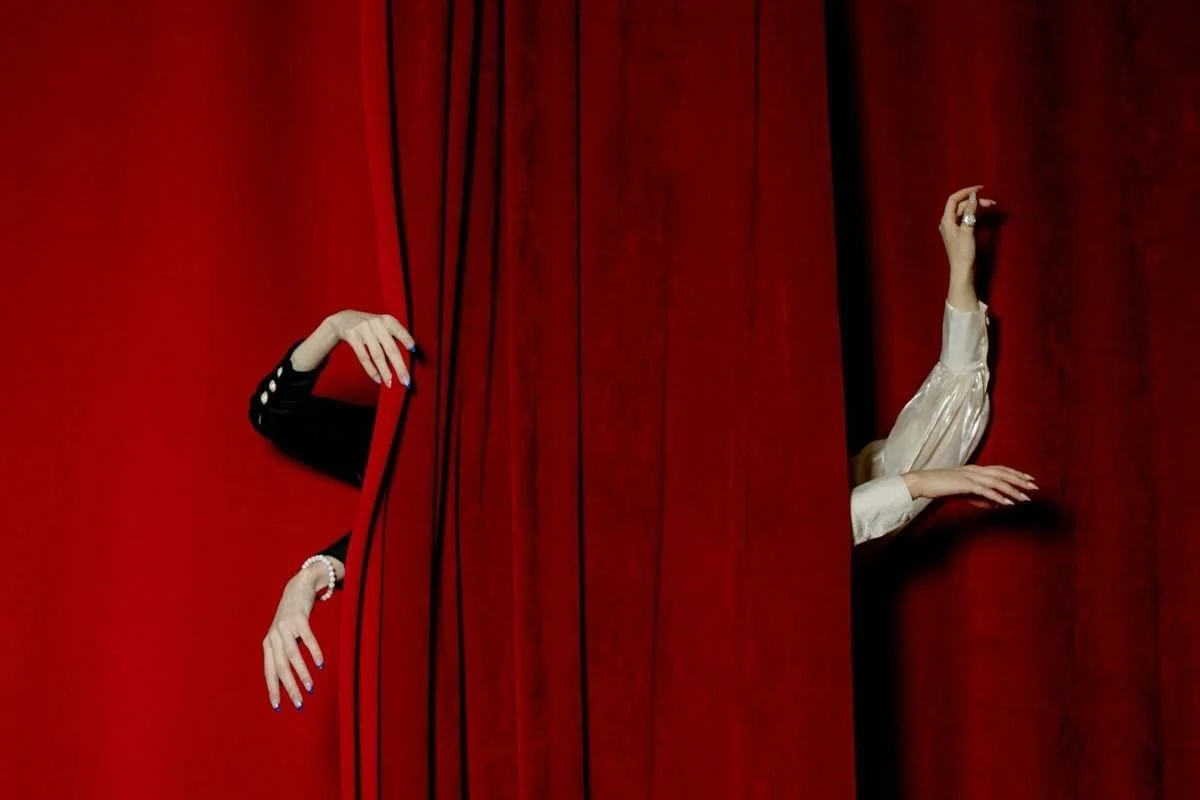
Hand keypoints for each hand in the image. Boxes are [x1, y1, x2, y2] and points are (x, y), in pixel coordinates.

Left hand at [262, 566, 330, 711]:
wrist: (298, 586)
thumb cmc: (292, 617)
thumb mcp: (283, 635)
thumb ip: (283, 653)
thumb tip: (287, 680)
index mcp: (268, 644)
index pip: (269, 671)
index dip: (273, 689)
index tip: (279, 707)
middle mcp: (274, 637)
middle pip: (280, 666)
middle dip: (289, 687)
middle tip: (299, 703)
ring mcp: (285, 627)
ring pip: (292, 655)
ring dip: (301, 673)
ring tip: (310, 687)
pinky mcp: (299, 618)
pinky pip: (307, 637)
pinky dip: (313, 651)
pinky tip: (320, 664)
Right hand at [326, 310, 415, 387]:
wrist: (343, 320)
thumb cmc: (370, 326)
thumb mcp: (382, 325)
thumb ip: (393, 337)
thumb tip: (406, 360)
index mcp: (387, 320)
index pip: (399, 330)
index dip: (406, 339)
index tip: (413, 349)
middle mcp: (376, 323)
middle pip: (390, 348)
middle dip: (399, 366)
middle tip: (406, 381)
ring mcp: (363, 329)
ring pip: (377, 355)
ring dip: (385, 372)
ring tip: (390, 384)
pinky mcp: (352, 336)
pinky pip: (363, 357)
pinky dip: (371, 370)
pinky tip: (377, 378)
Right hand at [903, 465, 1037, 507]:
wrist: (921, 483)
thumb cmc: (940, 487)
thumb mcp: (962, 493)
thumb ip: (979, 497)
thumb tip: (995, 503)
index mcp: (974, 469)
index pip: (1000, 469)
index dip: (1015, 473)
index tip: (1028, 479)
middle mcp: (975, 470)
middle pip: (1003, 473)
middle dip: (1020, 480)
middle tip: (1034, 486)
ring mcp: (970, 476)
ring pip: (997, 481)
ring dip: (1013, 490)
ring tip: (1025, 498)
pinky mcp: (965, 484)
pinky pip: (986, 490)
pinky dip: (998, 496)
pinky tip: (1007, 502)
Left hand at [938, 185, 996, 275]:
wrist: (963, 270)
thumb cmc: (964, 252)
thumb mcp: (968, 230)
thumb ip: (970, 212)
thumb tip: (973, 196)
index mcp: (946, 220)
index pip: (953, 199)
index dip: (966, 192)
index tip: (980, 189)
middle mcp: (947, 222)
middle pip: (960, 205)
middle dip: (975, 201)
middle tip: (992, 203)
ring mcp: (952, 228)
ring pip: (964, 212)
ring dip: (976, 208)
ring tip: (990, 206)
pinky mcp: (958, 233)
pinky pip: (965, 219)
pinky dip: (974, 215)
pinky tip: (982, 215)